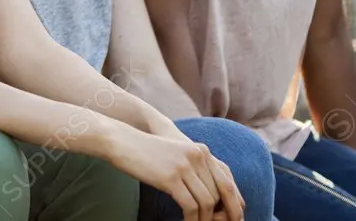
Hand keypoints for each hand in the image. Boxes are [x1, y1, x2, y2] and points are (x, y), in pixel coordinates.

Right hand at [109, 125, 244, 220]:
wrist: (122, 141)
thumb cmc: (147, 152)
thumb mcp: (176, 155)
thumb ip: (194, 169)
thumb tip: (210, 198)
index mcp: (201, 151)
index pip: (227, 183)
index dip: (233, 204)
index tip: (232, 219)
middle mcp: (197, 156)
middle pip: (220, 194)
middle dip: (221, 215)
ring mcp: (184, 166)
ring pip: (208, 202)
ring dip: (205, 220)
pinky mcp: (170, 177)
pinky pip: (190, 206)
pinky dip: (192, 220)